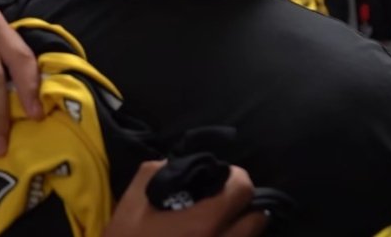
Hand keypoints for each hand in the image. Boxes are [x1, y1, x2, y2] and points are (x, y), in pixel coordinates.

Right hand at [104, 161, 266, 236]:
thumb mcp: (133, 201)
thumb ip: (159, 171)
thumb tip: (180, 163)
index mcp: (204, 224)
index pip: (243, 191)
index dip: (236, 178)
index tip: (223, 178)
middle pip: (257, 220)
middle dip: (245, 206)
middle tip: (224, 201)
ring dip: (240, 228)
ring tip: (217, 223)